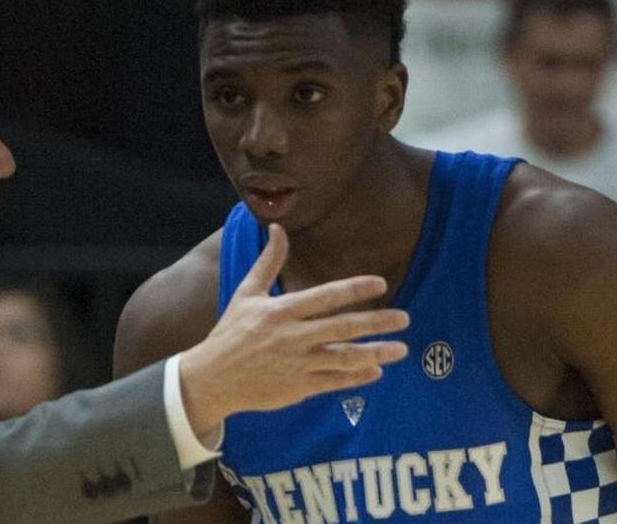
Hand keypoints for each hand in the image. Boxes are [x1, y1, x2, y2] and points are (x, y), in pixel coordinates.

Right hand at [180, 224, 408, 437]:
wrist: (212, 378)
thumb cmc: (231, 332)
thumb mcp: (247, 293)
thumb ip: (269, 261)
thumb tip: (278, 228)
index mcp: (280, 311)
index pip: (325, 297)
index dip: (354, 289)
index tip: (380, 283)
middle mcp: (292, 337)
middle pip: (342, 328)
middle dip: (377, 323)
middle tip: (404, 318)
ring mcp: (298, 365)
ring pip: (345, 359)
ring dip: (376, 353)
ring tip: (401, 349)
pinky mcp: (299, 388)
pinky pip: (335, 382)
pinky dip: (357, 378)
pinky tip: (376, 371)